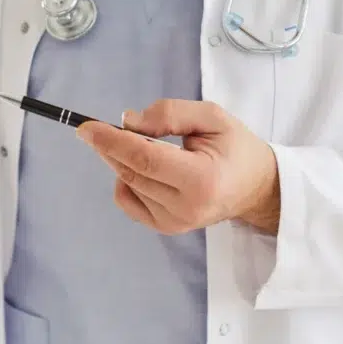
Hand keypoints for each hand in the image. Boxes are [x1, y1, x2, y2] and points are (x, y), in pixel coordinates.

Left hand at [76, 99, 280, 234]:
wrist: (256, 186)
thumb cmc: (236, 148)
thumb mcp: (212, 117)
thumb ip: (170, 114)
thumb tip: (127, 121)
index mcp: (202, 180)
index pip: (144, 159)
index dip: (111, 140)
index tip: (86, 127)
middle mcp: (186, 208)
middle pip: (131, 171)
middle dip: (109, 146)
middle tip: (103, 127)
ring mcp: (174, 223)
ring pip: (127, 184)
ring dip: (120, 159)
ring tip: (143, 146)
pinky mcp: (166, 228)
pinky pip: (128, 201)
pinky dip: (125, 180)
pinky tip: (144, 169)